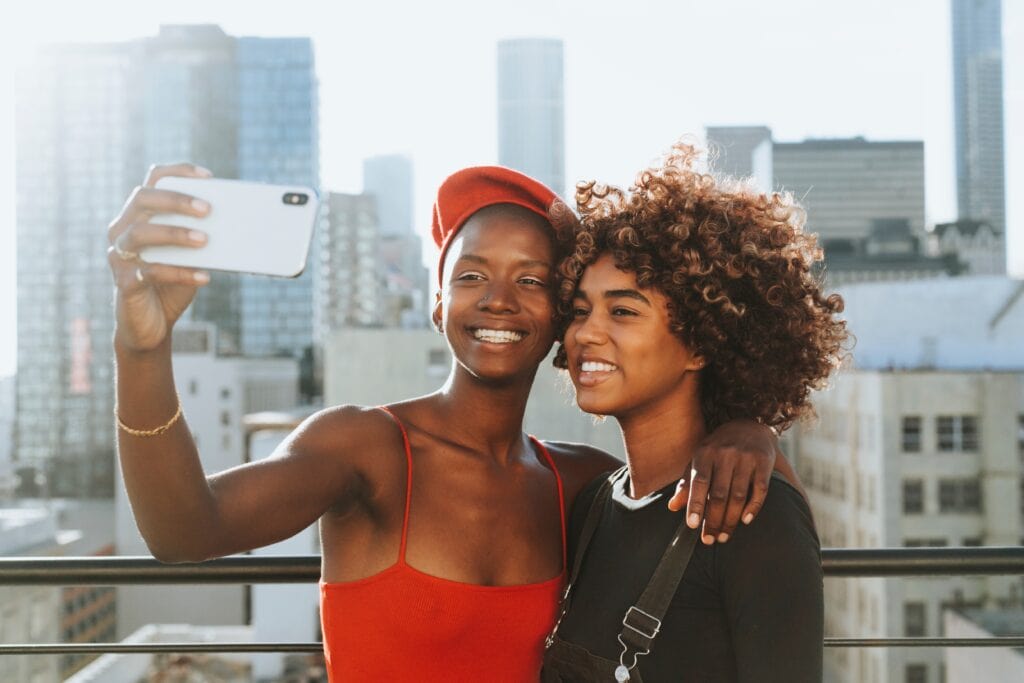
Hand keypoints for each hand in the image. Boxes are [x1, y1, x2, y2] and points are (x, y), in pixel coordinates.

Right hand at [107, 163, 213, 352]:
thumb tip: (234, 223)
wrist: (151, 326)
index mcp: (138, 216)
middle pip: (142, 198)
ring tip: (205, 240)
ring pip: (140, 233)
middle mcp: (123, 230)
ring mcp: (120, 256)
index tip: (208, 177)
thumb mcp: (190, 257)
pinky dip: (180, 272)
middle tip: (207, 209)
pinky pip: (150, 272)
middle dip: (176, 200)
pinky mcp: (125, 283)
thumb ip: (202, 238)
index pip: (153, 181)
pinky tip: (204, 276)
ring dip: (175, 233)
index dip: (178, 172)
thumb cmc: (171, 284)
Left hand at [667, 420, 776, 543]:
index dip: (695, 504)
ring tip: (723, 536)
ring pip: (739, 496)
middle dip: (713, 520)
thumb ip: (687, 483)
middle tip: (709, 540)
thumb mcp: (699, 460)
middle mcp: (725, 454)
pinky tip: (745, 521)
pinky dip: (753, 508)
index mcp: (705, 452)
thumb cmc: (718, 449)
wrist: (749, 427)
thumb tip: (672, 507)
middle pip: (719, 494)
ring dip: (731, 520)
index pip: (699, 482)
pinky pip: (760, 490)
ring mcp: (746, 457)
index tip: (692, 525)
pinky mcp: (764, 462)